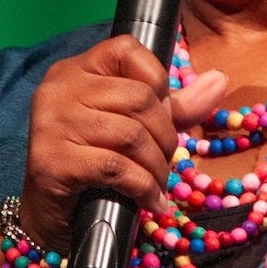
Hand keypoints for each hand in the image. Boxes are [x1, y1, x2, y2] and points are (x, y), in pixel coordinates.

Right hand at [19, 36, 226, 254]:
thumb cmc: (92, 165)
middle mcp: (59, 88)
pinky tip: (151, 202)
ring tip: (159, 185)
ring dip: (157, 166)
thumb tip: (220, 79)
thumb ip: (174, 105)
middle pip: (138, 97)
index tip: (162, 116)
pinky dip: (144, 188)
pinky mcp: (51, 161)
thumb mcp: (132, 126)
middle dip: (165, 135)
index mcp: (75, 69)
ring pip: (131, 134)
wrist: (47, 218)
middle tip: (165, 162)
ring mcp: (51, 123)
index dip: (157, 82)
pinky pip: (116, 167)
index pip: (127, 49)